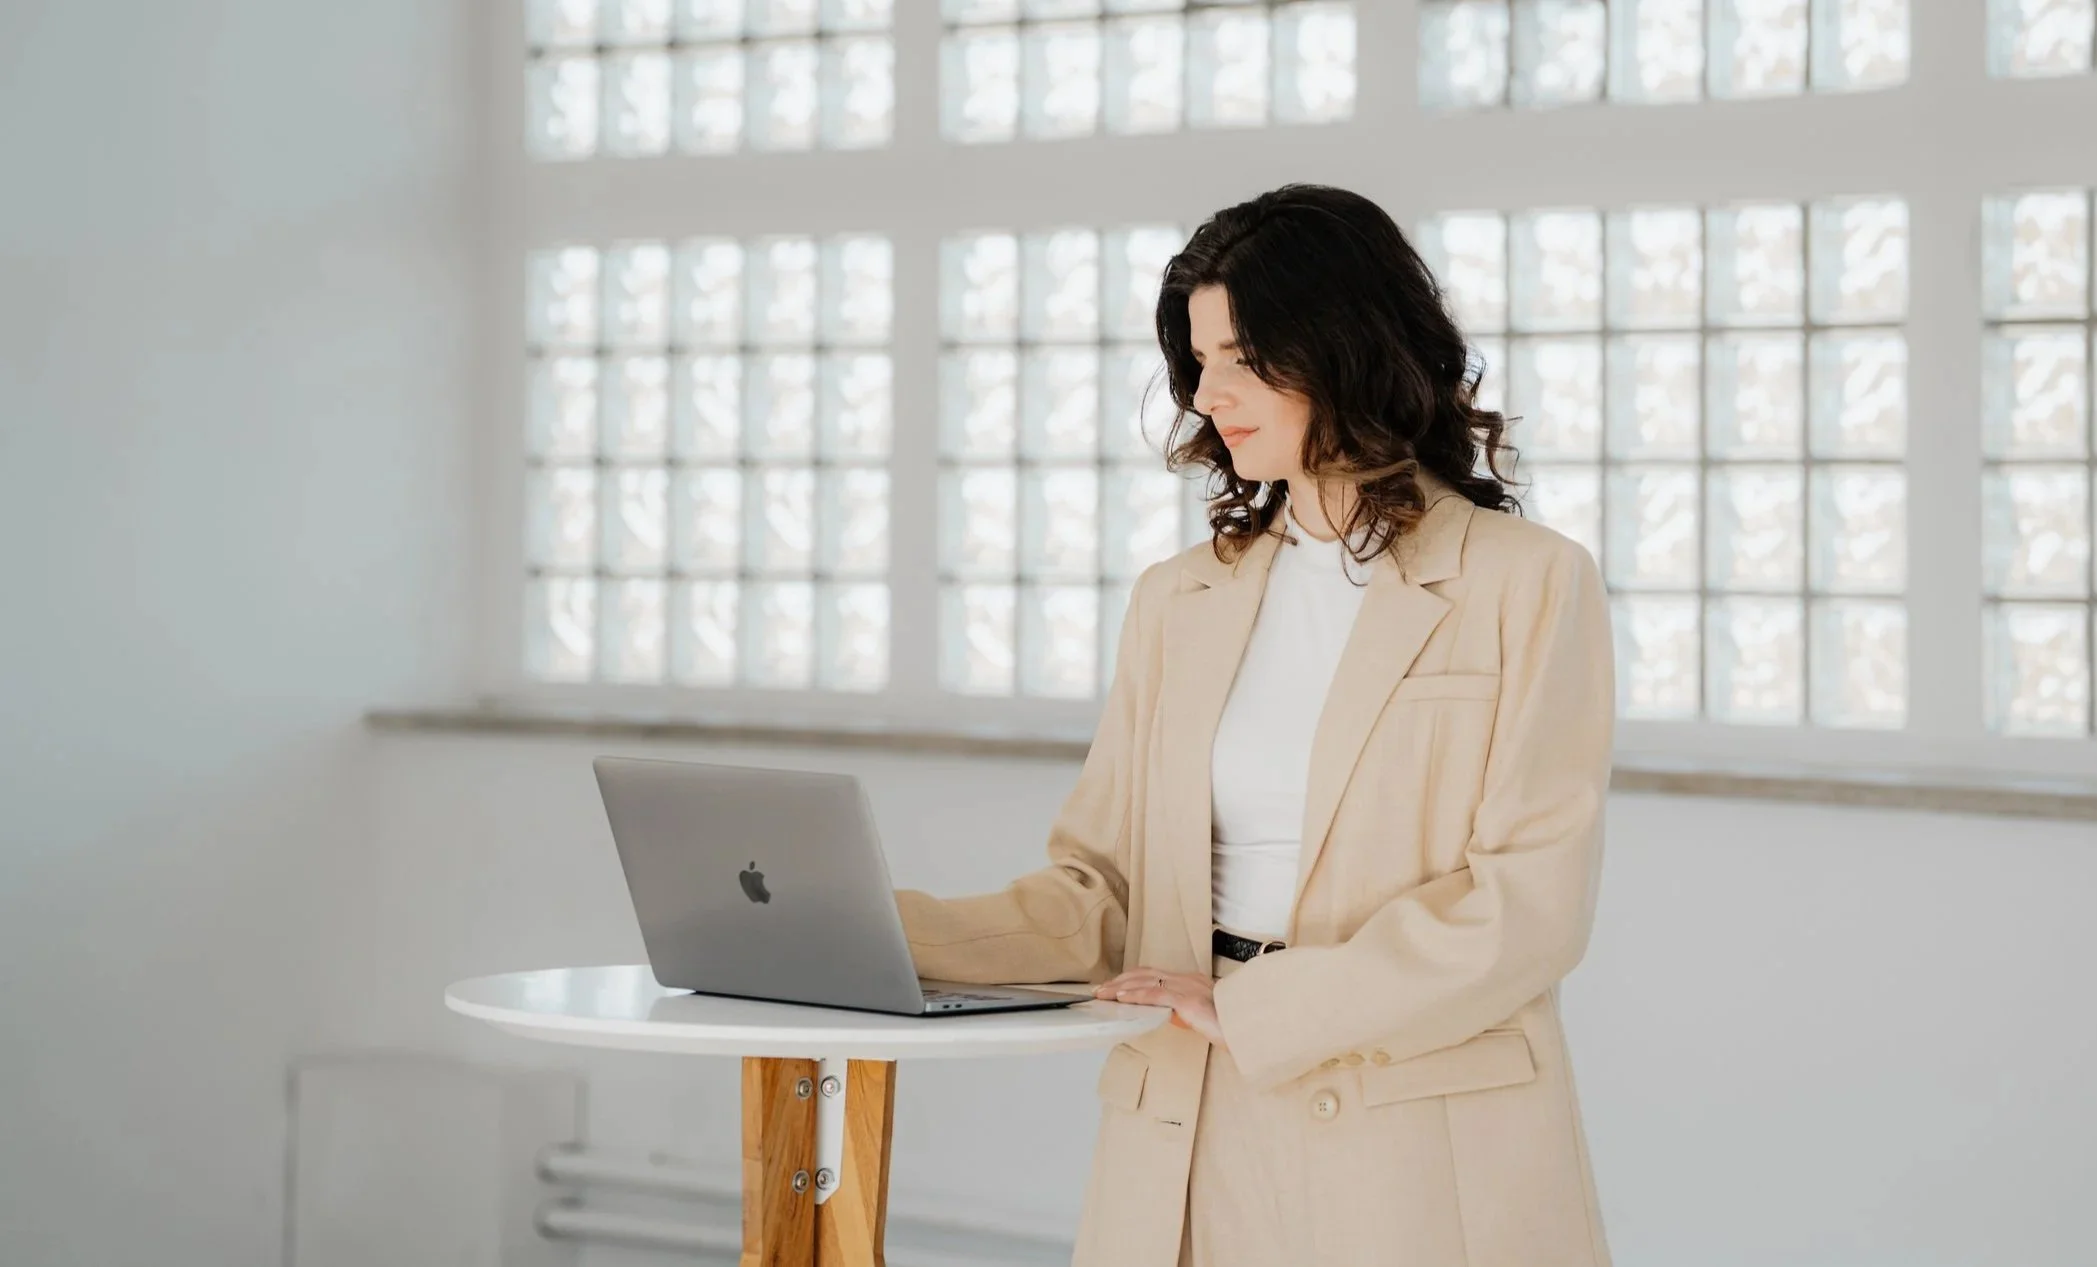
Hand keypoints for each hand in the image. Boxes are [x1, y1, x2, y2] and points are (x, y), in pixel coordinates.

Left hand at [1093, 967, 1225, 1049]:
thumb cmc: (1229, 1027)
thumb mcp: (1203, 1017)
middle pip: (1146, 974)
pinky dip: (1136, 995)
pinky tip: (1121, 998)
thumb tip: (1168, 1015)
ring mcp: (1187, 988)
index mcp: (1192, 982)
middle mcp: (1188, 980)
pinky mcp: (1187, 1000)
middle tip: (1102, 989)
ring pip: (1146, 981)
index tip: (1116, 985)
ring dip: (1121, 987)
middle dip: (1121, 980)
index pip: (1155, 974)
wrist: (1247, 1029)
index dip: (1133, 978)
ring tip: (1104, 993)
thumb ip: (1185, 1012)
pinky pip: (1156, 994)